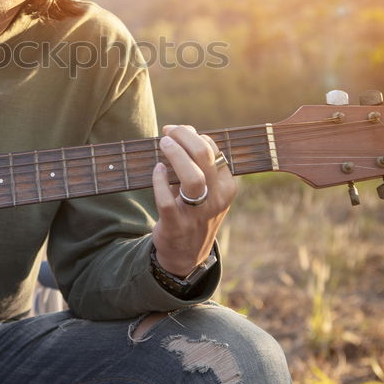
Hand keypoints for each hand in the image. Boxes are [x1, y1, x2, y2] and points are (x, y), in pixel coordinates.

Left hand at [150, 124, 235, 276]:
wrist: (187, 253)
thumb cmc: (194, 211)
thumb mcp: (208, 189)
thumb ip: (199, 163)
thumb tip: (182, 130)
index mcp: (226, 186)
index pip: (214, 150)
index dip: (194, 135)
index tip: (176, 131)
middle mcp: (216, 199)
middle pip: (205, 157)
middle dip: (184, 138)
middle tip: (168, 132)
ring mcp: (197, 213)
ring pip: (192, 178)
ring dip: (176, 155)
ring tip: (163, 144)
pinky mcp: (176, 225)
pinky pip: (167, 201)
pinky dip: (159, 181)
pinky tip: (156, 170)